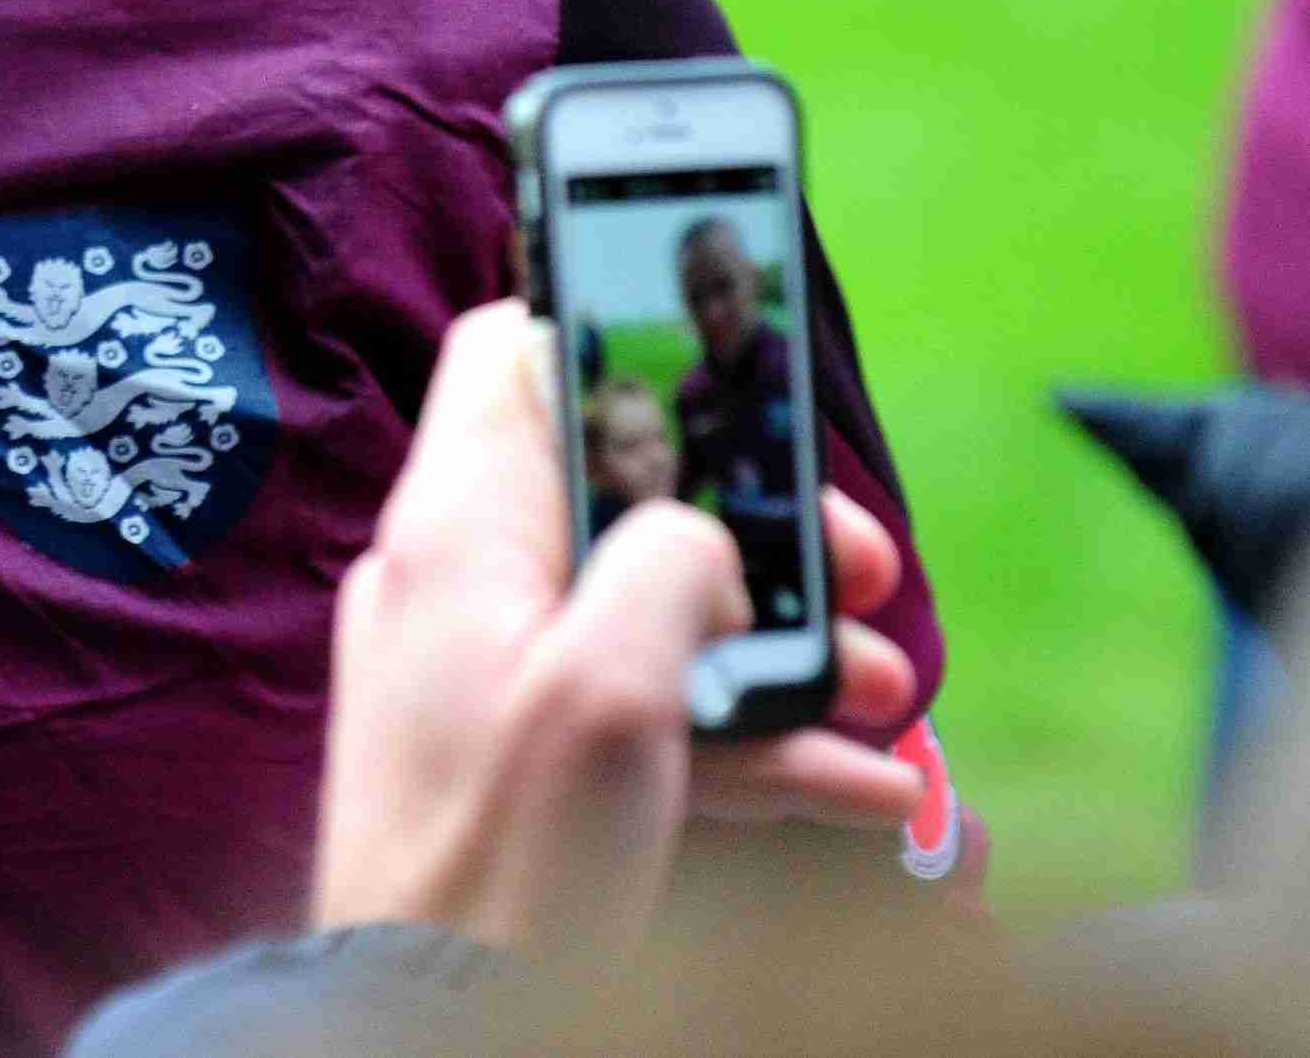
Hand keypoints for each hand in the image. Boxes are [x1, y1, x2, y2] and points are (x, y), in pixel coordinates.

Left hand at [310, 302, 925, 950]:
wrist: (431, 1019)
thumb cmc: (500, 853)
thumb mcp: (611, 686)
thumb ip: (673, 567)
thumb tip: (707, 539)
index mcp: (458, 525)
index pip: (515, 351)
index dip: (619, 333)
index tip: (735, 372)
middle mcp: (464, 580)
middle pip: (624, 493)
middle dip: (761, 532)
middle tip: (866, 574)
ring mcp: (491, 670)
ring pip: (655, 612)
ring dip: (783, 648)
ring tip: (891, 692)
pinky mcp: (525, 759)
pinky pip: (649, 715)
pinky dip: (751, 740)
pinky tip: (869, 789)